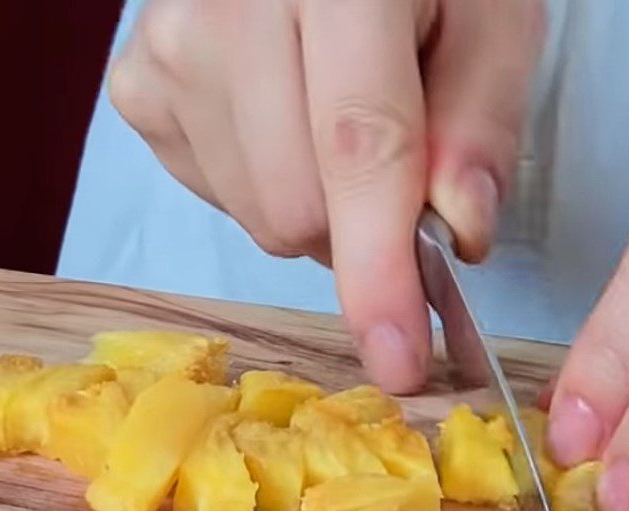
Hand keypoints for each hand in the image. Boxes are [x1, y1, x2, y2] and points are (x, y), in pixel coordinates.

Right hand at [109, 0, 544, 392]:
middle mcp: (228, 8)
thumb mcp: (489, 15)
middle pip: (296, 210)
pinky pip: (218, 198)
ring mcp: (169, 52)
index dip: (380, 272)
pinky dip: (262, 187)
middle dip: (357, 227)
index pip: (359, 151)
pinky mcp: (139, 89)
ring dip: (312, 208)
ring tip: (327, 128)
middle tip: (387, 171)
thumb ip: (481, 120)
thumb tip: (458, 233)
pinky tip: (278, 125)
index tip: (398, 358)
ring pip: (257, 217)